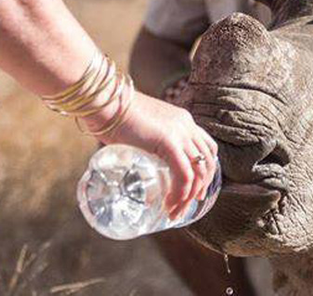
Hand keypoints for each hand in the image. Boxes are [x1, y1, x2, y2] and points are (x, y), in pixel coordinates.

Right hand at [83, 91, 217, 219]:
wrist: (105, 100)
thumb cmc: (112, 113)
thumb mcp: (139, 128)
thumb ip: (144, 142)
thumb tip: (133, 160)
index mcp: (183, 120)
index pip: (206, 147)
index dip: (206, 170)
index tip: (196, 189)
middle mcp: (187, 126)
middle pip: (207, 161)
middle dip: (201, 187)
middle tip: (188, 205)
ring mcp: (180, 133)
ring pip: (198, 172)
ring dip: (188, 197)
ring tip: (174, 211)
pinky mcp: (169, 142)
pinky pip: (184, 174)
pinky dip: (180, 193)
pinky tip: (170, 204)